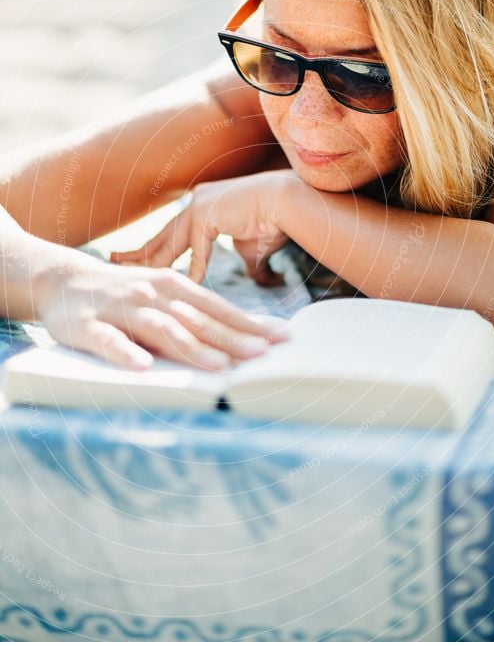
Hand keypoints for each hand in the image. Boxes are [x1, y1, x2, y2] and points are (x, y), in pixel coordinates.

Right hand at [34, 260, 288, 370]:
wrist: (61, 279)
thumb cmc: (124, 293)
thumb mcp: (163, 296)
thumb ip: (197, 314)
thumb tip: (246, 335)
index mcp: (173, 286)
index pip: (218, 307)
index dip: (250, 322)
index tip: (282, 338)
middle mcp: (152, 294)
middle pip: (197, 319)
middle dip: (232, 337)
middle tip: (263, 354)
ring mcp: (120, 309)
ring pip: (160, 328)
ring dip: (191, 347)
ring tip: (219, 364)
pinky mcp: (87, 326)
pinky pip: (107, 341)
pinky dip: (126, 353)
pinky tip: (143, 366)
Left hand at [110, 171, 295, 285]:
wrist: (290, 204)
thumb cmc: (273, 223)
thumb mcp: (249, 248)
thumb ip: (240, 259)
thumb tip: (254, 278)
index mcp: (201, 207)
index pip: (169, 233)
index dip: (152, 249)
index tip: (134, 261)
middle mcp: (195, 203)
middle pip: (160, 236)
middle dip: (136, 253)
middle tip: (112, 261)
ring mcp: (199, 205)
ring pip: (168, 242)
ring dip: (149, 262)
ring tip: (128, 274)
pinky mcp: (208, 213)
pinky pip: (197, 250)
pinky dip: (193, 271)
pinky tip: (184, 289)